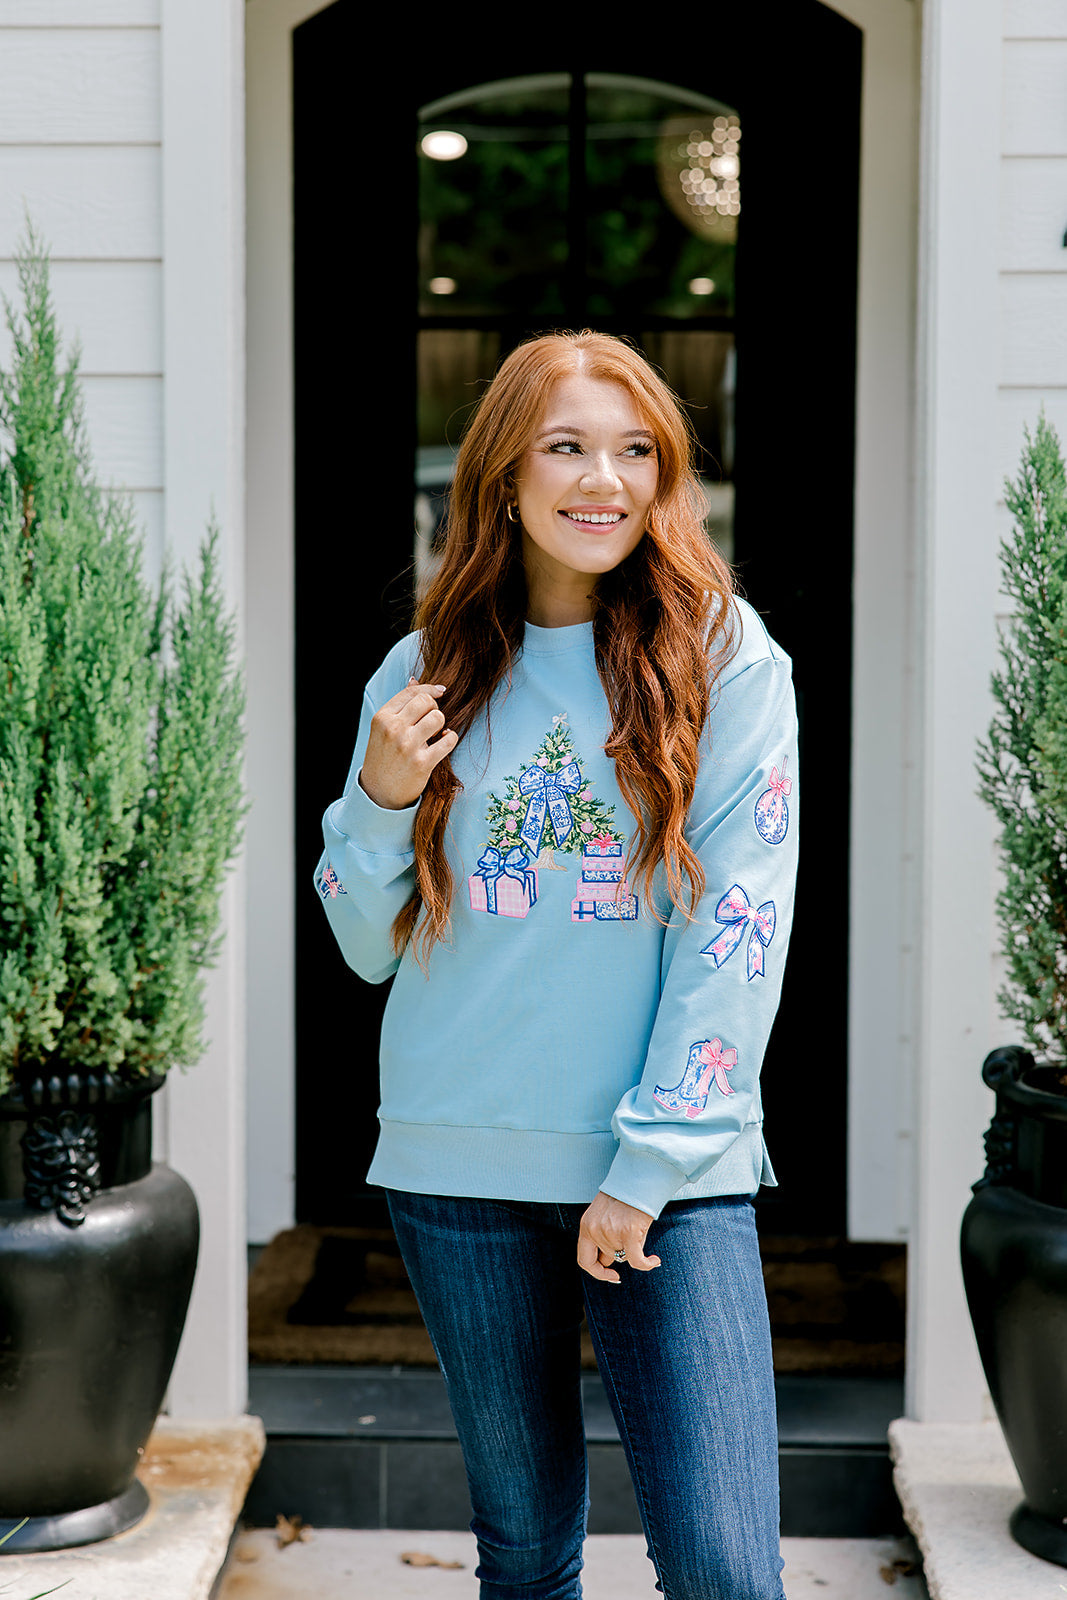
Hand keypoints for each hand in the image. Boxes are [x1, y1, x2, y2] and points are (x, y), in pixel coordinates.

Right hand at [359, 679, 458, 809]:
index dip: (429, 689)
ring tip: (435, 732)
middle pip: (426, 702)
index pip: (411, 692)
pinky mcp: (422, 763)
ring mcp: (407, 746)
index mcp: (382, 718)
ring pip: (438, 718)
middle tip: (431, 719)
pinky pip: (449, 740)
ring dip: (441, 724)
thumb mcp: (382, 729)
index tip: (440, 691)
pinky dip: (450, 739)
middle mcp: (393, 729)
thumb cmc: (383, 758)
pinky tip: (444, 741)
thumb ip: (399, 706)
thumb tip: (414, 679)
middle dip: (434, 707)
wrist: (378, 794)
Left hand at [577, 1192, 659, 1283]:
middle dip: (622, 1251)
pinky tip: (655, 1261)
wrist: (639, 1177)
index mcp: (586, 1225)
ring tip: (639, 1227)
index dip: (597, 1272)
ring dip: (635, 1247)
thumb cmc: (624, 1195)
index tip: (612, 1275)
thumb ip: (602, 1236)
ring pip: (625, 1256)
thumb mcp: (603, 1214)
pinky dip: (647, 1264)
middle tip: (632, 1236)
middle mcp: (595, 1230)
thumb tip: (608, 1262)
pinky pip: (637, 1261)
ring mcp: (611, 1232)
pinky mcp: (628, 1232)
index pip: (584, 1260)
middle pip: (610, 1257)